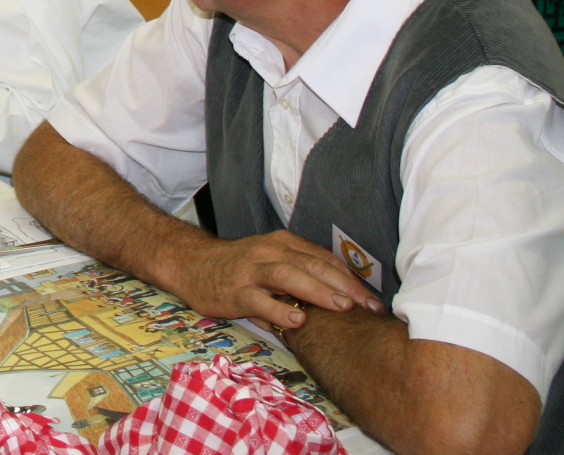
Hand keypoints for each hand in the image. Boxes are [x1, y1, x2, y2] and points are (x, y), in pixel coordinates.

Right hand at [169, 229, 382, 330]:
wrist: (192, 263)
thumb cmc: (238, 266)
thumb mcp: (271, 259)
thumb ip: (301, 272)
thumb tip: (338, 293)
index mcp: (282, 243)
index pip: (322, 258)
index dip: (350, 278)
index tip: (371, 299)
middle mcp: (268, 252)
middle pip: (311, 265)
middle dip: (343, 285)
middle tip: (368, 306)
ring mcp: (251, 271)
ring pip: (289, 276)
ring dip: (318, 291)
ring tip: (342, 307)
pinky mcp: (235, 292)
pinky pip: (260, 301)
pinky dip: (280, 310)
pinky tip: (297, 321)